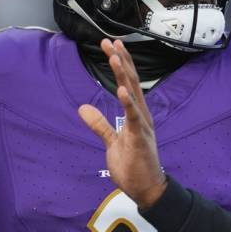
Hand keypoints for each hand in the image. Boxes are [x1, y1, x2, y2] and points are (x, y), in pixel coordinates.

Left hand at [79, 39, 166, 208]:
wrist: (147, 189)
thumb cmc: (133, 166)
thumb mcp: (112, 142)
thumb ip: (99, 124)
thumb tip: (82, 108)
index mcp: (136, 115)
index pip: (128, 83)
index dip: (120, 64)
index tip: (111, 46)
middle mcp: (142, 116)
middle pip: (131, 82)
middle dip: (121, 61)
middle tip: (110, 42)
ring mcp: (142, 126)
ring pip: (133, 94)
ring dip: (124, 75)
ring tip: (115, 57)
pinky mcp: (140, 139)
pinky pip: (134, 118)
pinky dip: (128, 103)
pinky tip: (122, 90)